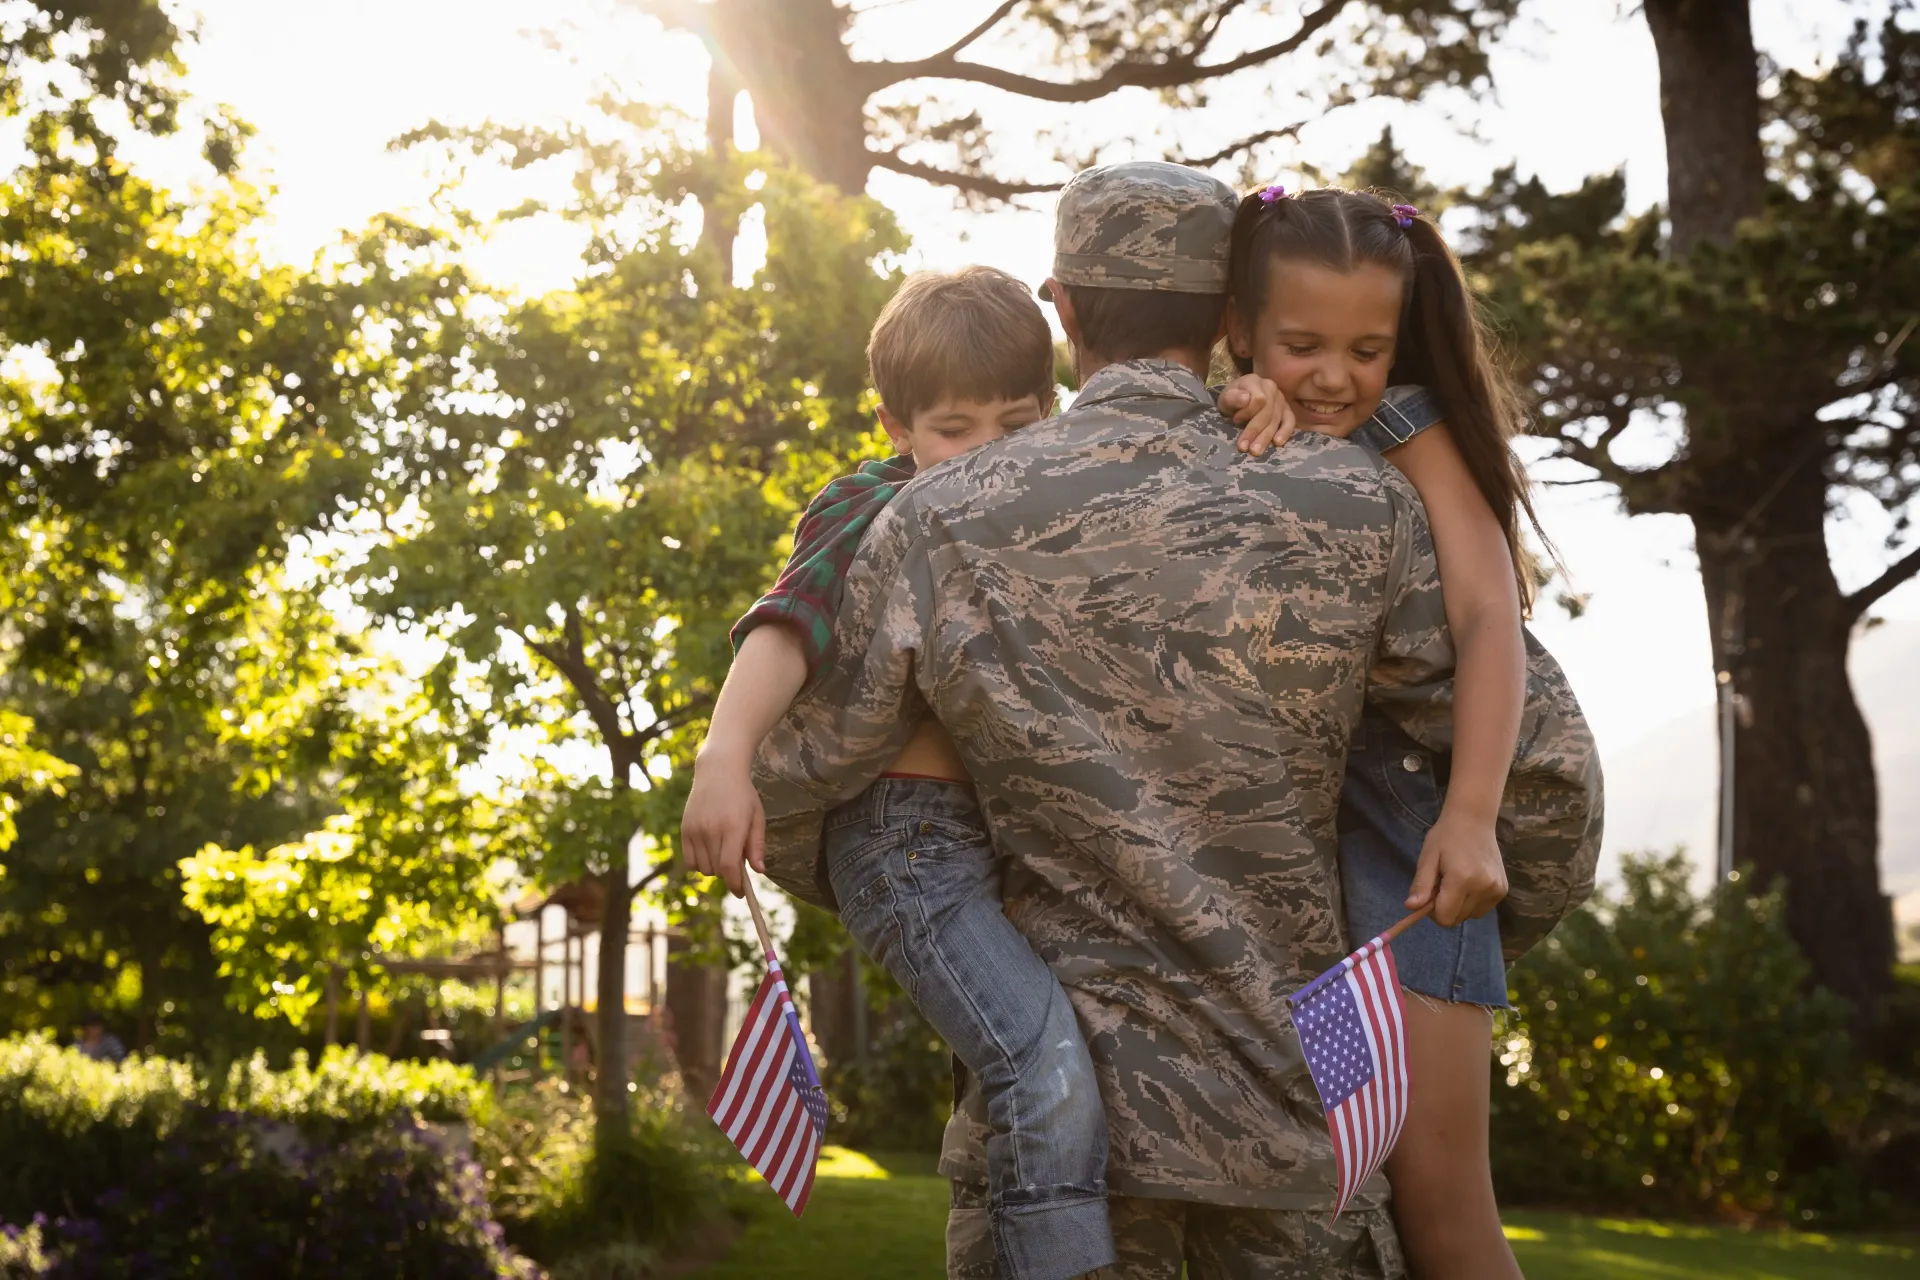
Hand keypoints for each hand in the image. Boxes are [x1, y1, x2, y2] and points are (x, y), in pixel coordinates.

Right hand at [680, 751, 766, 897]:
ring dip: (715, 867)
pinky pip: (690, 861)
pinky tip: (709, 850)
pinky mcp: (685, 829)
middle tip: (737, 861)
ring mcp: (695, 830)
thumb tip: (759, 871)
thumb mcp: (757, 817)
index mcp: (733, 827)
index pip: (730, 866)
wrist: (718, 771)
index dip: (735, 884)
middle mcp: (711, 829)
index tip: (741, 892)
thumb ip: (757, 845)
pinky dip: (700, 863)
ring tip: (723, 850)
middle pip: (717, 870)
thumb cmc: (743, 795)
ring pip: (704, 868)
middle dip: (729, 874)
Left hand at [1220, 374, 1297, 456]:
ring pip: (1276, 420)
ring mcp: (1281, 399)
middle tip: (1244, 447)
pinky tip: (1278, 443)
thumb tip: (1245, 399)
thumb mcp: (1225, 398)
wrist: (1240, 399)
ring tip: (1255, 451)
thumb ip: (1232, 398)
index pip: (1258, 399)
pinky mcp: (1287, 411)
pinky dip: (1285, 432)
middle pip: (1267, 412)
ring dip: (1266, 437)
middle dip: (1254, 431)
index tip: (1235, 421)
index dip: (1247, 412)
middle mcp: (1271, 388)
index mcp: (1255, 381)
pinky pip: (1290, 421)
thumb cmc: (1232, 400)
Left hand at [1405, 808, 1507, 927]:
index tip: (1429, 895)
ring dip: (1459, 906)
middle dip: (1445, 908)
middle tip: (1441, 884)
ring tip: (1456, 881)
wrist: (1474, 820)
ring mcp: (1496, 889)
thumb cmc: (1446, 836)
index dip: (1433, 911)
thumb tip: (1410, 908)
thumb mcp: (1427, 857)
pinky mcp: (1503, 889)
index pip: (1445, 918)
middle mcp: (1483, 887)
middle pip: (1457, 919)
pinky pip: (1482, 909)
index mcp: (1462, 879)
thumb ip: (1420, 885)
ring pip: (1470, 916)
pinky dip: (1472, 902)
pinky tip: (1469, 881)